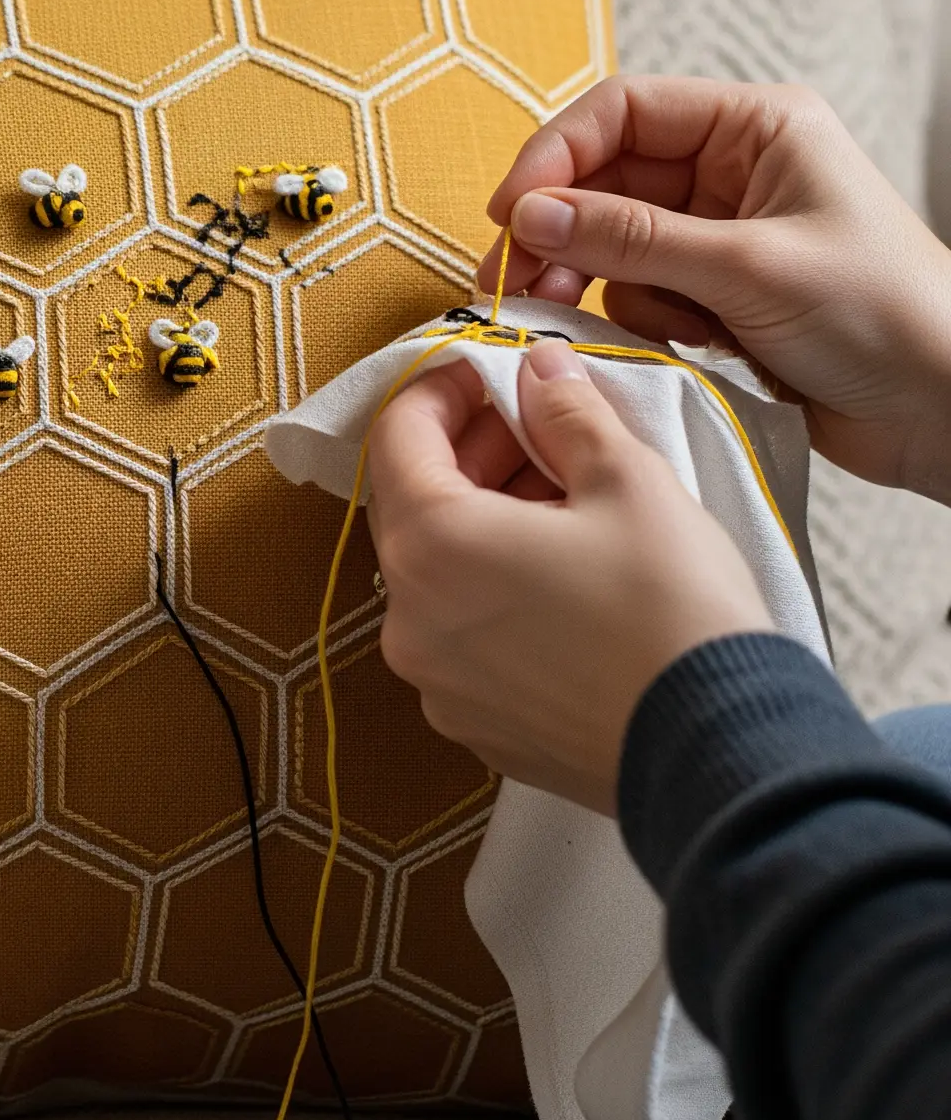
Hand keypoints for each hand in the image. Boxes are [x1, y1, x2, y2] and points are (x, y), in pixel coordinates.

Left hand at [366, 338, 770, 814]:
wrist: (721, 751)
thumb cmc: (673, 610)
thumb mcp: (628, 480)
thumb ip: (567, 411)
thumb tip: (540, 369)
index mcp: (431, 546)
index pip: (398, 438)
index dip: (442, 391)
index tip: (491, 373)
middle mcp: (410, 621)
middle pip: (414, 507)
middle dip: (472, 455)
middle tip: (541, 428)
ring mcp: (438, 684)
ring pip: (439, 575)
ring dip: (487, 524)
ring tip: (567, 500)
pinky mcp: (477, 728)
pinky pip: (465, 637)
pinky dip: (496, 593)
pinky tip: (566, 578)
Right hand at [476, 77, 950, 502]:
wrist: (946, 411)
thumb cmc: (883, 315)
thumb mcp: (747, 266)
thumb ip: (632, 239)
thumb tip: (530, 213)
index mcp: (756, 127)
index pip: (625, 111)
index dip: (558, 154)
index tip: (512, 210)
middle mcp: (735, 171)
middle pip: (609, 179)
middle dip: (566, 228)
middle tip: (519, 277)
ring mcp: (724, 237)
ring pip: (615, 244)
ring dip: (601, 282)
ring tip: (591, 318)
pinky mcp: (718, 298)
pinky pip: (639, 295)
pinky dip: (638, 321)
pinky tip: (678, 345)